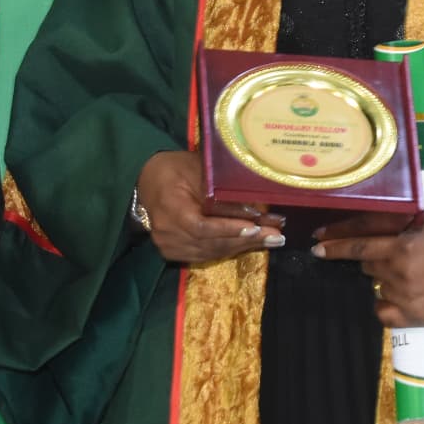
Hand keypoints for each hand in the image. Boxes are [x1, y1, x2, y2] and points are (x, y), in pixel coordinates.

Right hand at [137, 151, 282, 264]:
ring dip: (242, 247)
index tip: (254, 227)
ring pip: (210, 252)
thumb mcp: (197, 170)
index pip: (201, 227)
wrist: (147, 179)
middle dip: (246, 240)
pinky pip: (205, 255)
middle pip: (210, 243)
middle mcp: (166, 232)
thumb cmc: (175, 169)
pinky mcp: (172, 252)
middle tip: (276, 236)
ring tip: (270, 240)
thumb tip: (254, 206)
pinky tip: (249, 243)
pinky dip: (228, 249)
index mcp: (169, 207)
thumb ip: (219, 190)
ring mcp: (167, 245)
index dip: (228, 229)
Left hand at [314, 212, 423, 327]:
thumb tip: (368, 220)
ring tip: (411, 272)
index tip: (318, 245)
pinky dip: (385, 304)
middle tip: (395, 254)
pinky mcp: (415, 317)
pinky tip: (398, 295)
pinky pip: (383, 313)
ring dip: (385, 277)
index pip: (358, 246)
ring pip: (377, 286)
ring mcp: (406, 298)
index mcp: (403, 247)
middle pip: (367, 266)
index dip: (335, 245)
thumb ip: (398, 222)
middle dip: (374, 258)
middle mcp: (400, 274)